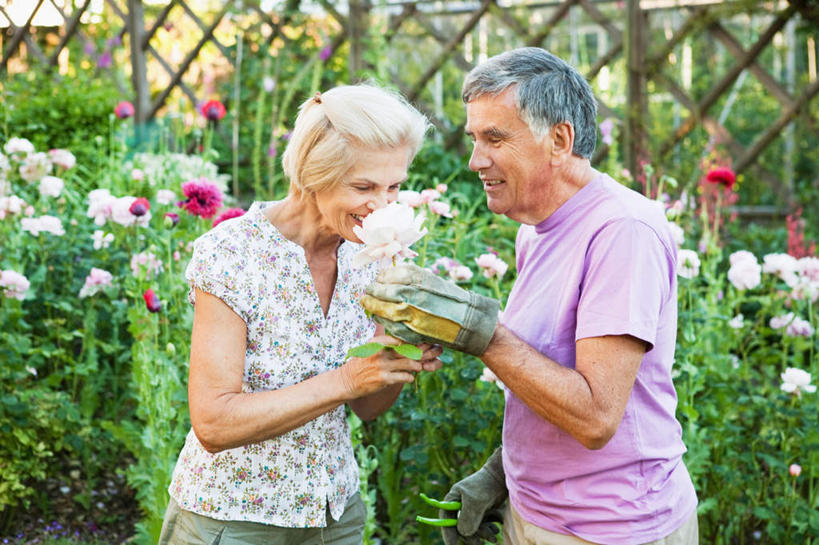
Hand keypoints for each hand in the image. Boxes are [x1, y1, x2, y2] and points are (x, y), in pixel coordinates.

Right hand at [339, 336, 440, 397]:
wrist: (347, 381)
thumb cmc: (361, 364)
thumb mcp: (370, 349)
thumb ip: (386, 345)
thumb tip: (405, 343)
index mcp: (377, 342)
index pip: (400, 339)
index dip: (413, 342)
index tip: (421, 344)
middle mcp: (380, 352)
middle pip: (408, 350)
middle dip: (419, 353)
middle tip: (426, 356)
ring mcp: (382, 365)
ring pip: (409, 363)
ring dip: (416, 366)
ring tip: (418, 367)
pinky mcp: (384, 379)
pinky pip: (404, 376)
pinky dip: (409, 377)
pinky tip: (409, 378)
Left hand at [361, 263, 499, 355]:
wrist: (468, 321)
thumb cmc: (448, 298)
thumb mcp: (430, 280)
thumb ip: (408, 278)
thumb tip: (384, 277)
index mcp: (419, 279)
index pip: (389, 276)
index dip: (380, 278)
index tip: (377, 279)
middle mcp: (415, 296)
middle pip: (383, 292)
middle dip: (372, 291)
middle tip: (366, 290)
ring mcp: (413, 316)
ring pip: (384, 311)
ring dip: (372, 306)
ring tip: (367, 302)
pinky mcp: (414, 332)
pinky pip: (391, 326)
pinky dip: (382, 321)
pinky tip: (380, 316)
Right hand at [440, 447, 506, 544]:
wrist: (503, 477)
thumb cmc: (486, 485)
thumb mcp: (475, 501)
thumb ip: (467, 517)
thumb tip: (463, 533)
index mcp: (452, 500)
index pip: (445, 520)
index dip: (448, 534)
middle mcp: (460, 506)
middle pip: (460, 528)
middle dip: (470, 537)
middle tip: (480, 544)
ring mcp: (472, 510)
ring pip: (473, 530)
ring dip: (482, 535)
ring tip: (493, 536)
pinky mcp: (483, 513)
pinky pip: (483, 527)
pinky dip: (489, 531)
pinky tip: (496, 530)